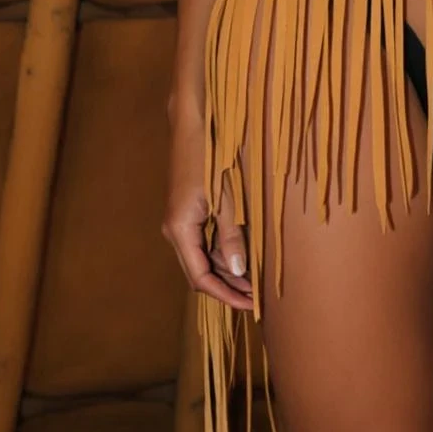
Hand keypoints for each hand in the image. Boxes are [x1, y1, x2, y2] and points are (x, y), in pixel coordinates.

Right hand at [163, 106, 253, 311]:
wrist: (193, 125)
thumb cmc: (211, 156)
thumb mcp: (226, 198)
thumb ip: (230, 236)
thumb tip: (238, 271)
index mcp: (179, 229)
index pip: (200, 279)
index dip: (225, 296)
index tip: (250, 306)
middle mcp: (174, 231)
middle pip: (200, 273)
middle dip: (228, 288)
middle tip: (258, 298)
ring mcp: (179, 223)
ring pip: (202, 259)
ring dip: (226, 273)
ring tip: (256, 282)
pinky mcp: (186, 214)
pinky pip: (202, 244)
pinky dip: (222, 255)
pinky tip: (244, 259)